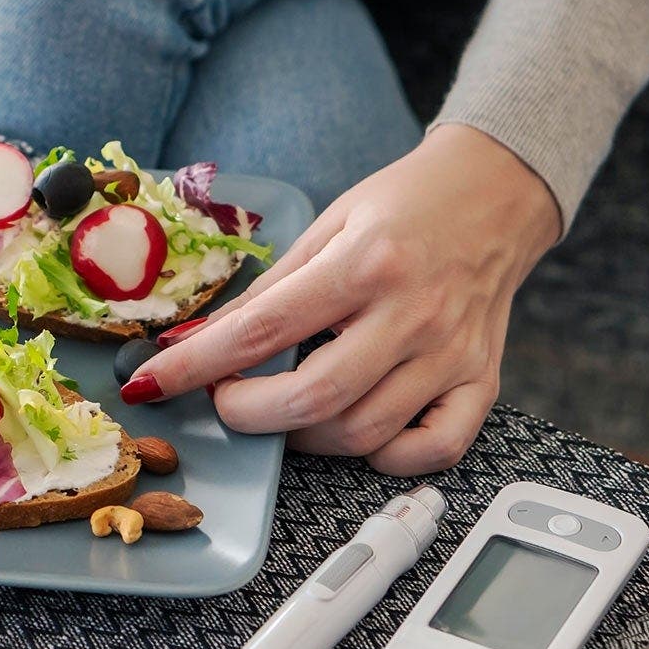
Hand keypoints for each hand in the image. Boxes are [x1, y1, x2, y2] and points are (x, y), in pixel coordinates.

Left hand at [122, 125, 560, 474]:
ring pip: (363, 433)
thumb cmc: (404, 206)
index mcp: (365, 264)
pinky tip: (355, 430)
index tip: (149, 384)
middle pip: (312, 398)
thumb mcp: (326, 225)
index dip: (195, 365)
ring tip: (282, 410)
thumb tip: (198, 342)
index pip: (261, 330)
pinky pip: (432, 449)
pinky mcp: (482, 380)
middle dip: (246, 414)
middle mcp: (412, 313)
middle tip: (226, 399)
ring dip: (303, 438)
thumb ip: (268, 291)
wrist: (499, 191)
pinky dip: (385, 457)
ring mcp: (451, 354)